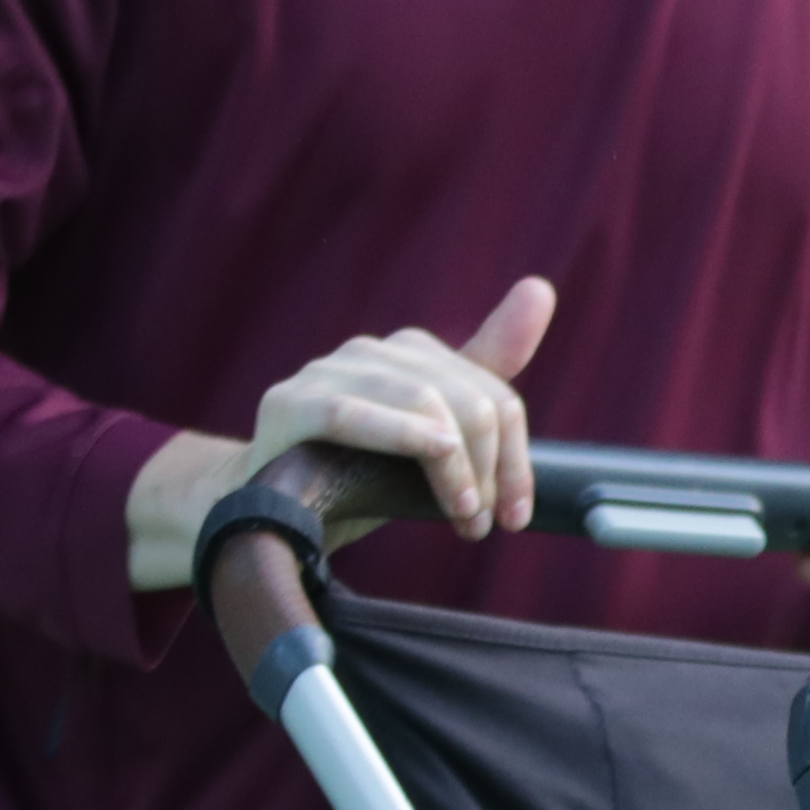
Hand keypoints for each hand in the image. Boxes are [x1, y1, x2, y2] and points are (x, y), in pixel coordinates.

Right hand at [254, 276, 554, 536]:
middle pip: (467, 399)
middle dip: (488, 468)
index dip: (515, 457)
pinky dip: (403, 434)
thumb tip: (540, 287)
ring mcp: (328, 372)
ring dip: (455, 467)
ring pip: (423, 402)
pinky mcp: (291, 404)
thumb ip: (485, 377)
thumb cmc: (355, 475)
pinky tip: (436, 456)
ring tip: (461, 515)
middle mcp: (372, 352)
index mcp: (411, 355)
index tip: (515, 514)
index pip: (492, 394)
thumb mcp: (431, 443)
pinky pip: (354, 412)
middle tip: (484, 523)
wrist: (269, 508)